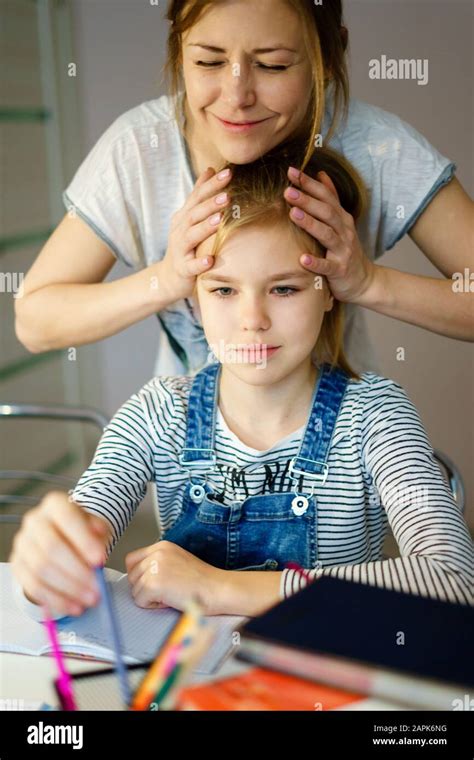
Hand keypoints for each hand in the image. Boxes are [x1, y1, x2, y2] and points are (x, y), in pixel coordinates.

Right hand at [9, 491, 111, 616]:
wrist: (61, 536)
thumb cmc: (80, 531)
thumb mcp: (94, 525)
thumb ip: (98, 529)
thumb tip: (99, 534)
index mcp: (55, 505)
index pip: (67, 519)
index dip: (83, 540)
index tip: (100, 560)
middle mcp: (34, 521)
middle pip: (52, 548)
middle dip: (77, 572)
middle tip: (97, 589)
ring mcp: (22, 544)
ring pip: (41, 570)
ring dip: (68, 589)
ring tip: (89, 600)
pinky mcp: (17, 565)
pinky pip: (33, 586)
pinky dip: (55, 600)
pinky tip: (73, 606)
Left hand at [125, 540, 218, 613]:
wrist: (217, 589)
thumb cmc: (202, 581)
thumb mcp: (178, 561)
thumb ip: (158, 563)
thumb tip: (139, 577)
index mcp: (162, 546)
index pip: (132, 559)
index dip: (139, 575)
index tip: (152, 582)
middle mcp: (156, 553)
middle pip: (131, 576)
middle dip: (145, 588)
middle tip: (167, 590)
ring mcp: (154, 567)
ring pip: (135, 590)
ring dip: (150, 597)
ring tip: (171, 594)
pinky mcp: (153, 584)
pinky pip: (140, 601)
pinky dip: (153, 606)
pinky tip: (170, 600)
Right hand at [158, 167, 231, 302]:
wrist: (169, 277)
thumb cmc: (186, 245)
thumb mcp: (190, 218)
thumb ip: (199, 195)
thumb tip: (211, 169)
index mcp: (184, 217)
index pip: (197, 197)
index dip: (211, 185)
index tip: (228, 173)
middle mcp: (180, 230)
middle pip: (194, 214)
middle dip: (210, 204)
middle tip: (228, 195)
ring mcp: (180, 250)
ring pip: (191, 236)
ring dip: (205, 227)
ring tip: (220, 219)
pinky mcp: (183, 269)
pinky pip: (191, 266)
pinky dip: (200, 262)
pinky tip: (210, 260)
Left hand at [284, 167, 376, 302]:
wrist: (364, 280)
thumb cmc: (347, 249)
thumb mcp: (342, 222)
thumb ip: (332, 198)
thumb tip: (321, 173)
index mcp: (342, 219)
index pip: (326, 196)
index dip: (310, 184)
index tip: (292, 172)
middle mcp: (344, 232)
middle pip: (326, 212)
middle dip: (307, 200)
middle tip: (288, 191)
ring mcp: (343, 251)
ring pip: (327, 235)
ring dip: (310, 223)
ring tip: (293, 214)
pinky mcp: (339, 270)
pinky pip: (327, 266)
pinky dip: (316, 262)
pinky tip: (303, 259)